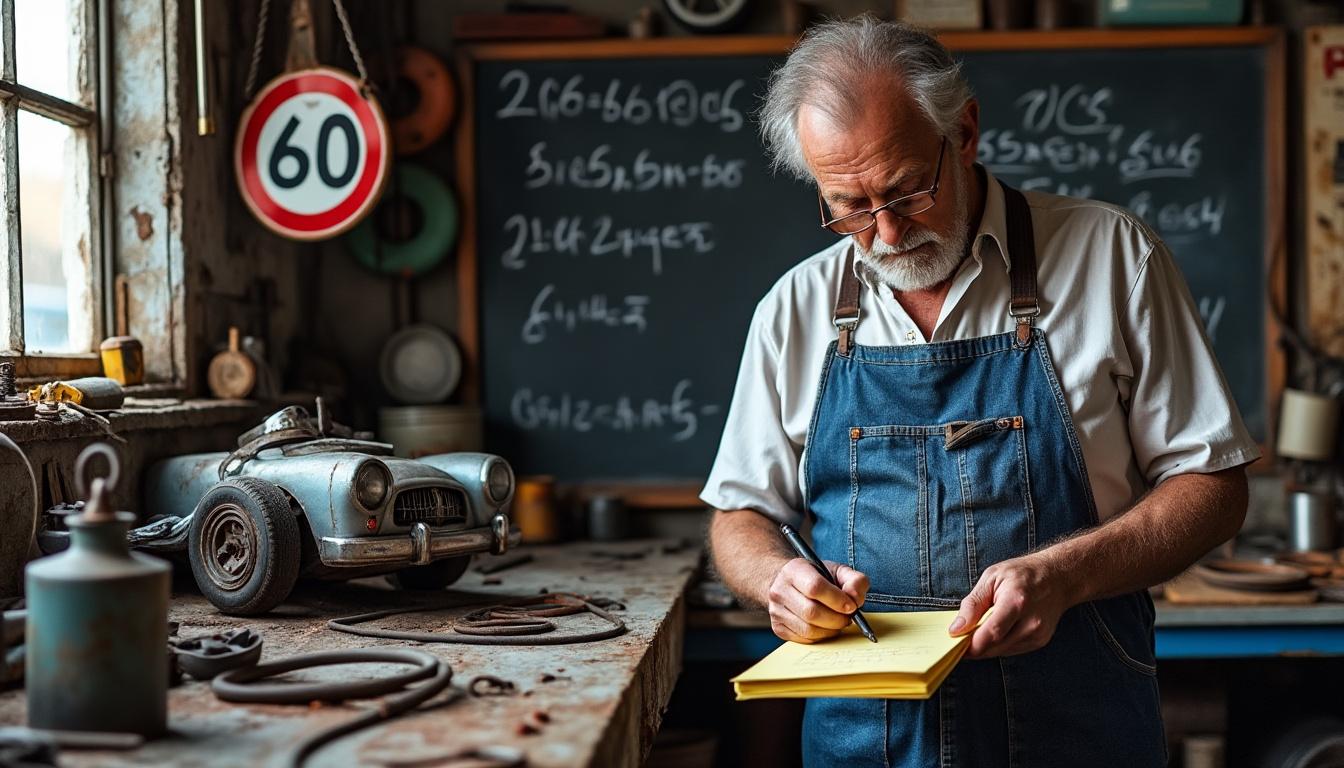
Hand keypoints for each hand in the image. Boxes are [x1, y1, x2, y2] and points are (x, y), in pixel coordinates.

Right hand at [767, 558, 868, 643]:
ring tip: (838, 622)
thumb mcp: (837, 571)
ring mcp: (776, 610)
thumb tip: (856, 599)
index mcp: (794, 570)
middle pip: (811, 612)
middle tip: (848, 618)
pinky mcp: (778, 627)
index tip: (851, 606)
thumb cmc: (816, 577)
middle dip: (836, 619)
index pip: (815, 587)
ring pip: (808, 629)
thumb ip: (855, 581)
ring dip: (830, 630)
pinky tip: (826, 627)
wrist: (786, 583)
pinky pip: (804, 639)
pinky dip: (820, 636)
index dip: (837, 600)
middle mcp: (780, 590)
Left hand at [948, 553, 1075, 658]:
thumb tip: (956, 629)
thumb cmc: (1023, 574)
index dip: (970, 644)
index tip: (955, 643)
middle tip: (961, 637)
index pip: (991, 634)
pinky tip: (995, 631)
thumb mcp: (991, 578)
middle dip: (974, 646)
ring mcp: (1037, 635)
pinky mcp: (1039, 642)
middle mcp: (1031, 622)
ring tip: (978, 630)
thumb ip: (973, 604)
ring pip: (1001, 652)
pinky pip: (1011, 650)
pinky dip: (998, 644)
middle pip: (994, 647)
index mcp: (1017, 602)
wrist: (1058, 578)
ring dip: (985, 646)